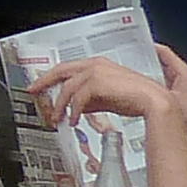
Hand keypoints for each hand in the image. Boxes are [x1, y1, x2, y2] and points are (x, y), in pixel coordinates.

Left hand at [32, 55, 176, 127]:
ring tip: (57, 118)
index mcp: (97, 65)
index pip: (68, 69)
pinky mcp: (97, 82)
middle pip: (60, 71)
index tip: (40, 86)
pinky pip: (77, 98)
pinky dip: (73, 110)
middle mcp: (94, 65)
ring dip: (59, 105)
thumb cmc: (136, 99)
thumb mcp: (107, 99)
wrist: (154, 102)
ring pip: (67, 87)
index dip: (52, 77)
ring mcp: (95, 72)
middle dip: (44, 82)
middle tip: (32, 91)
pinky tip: (74, 120)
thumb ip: (91, 99)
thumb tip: (76, 107)